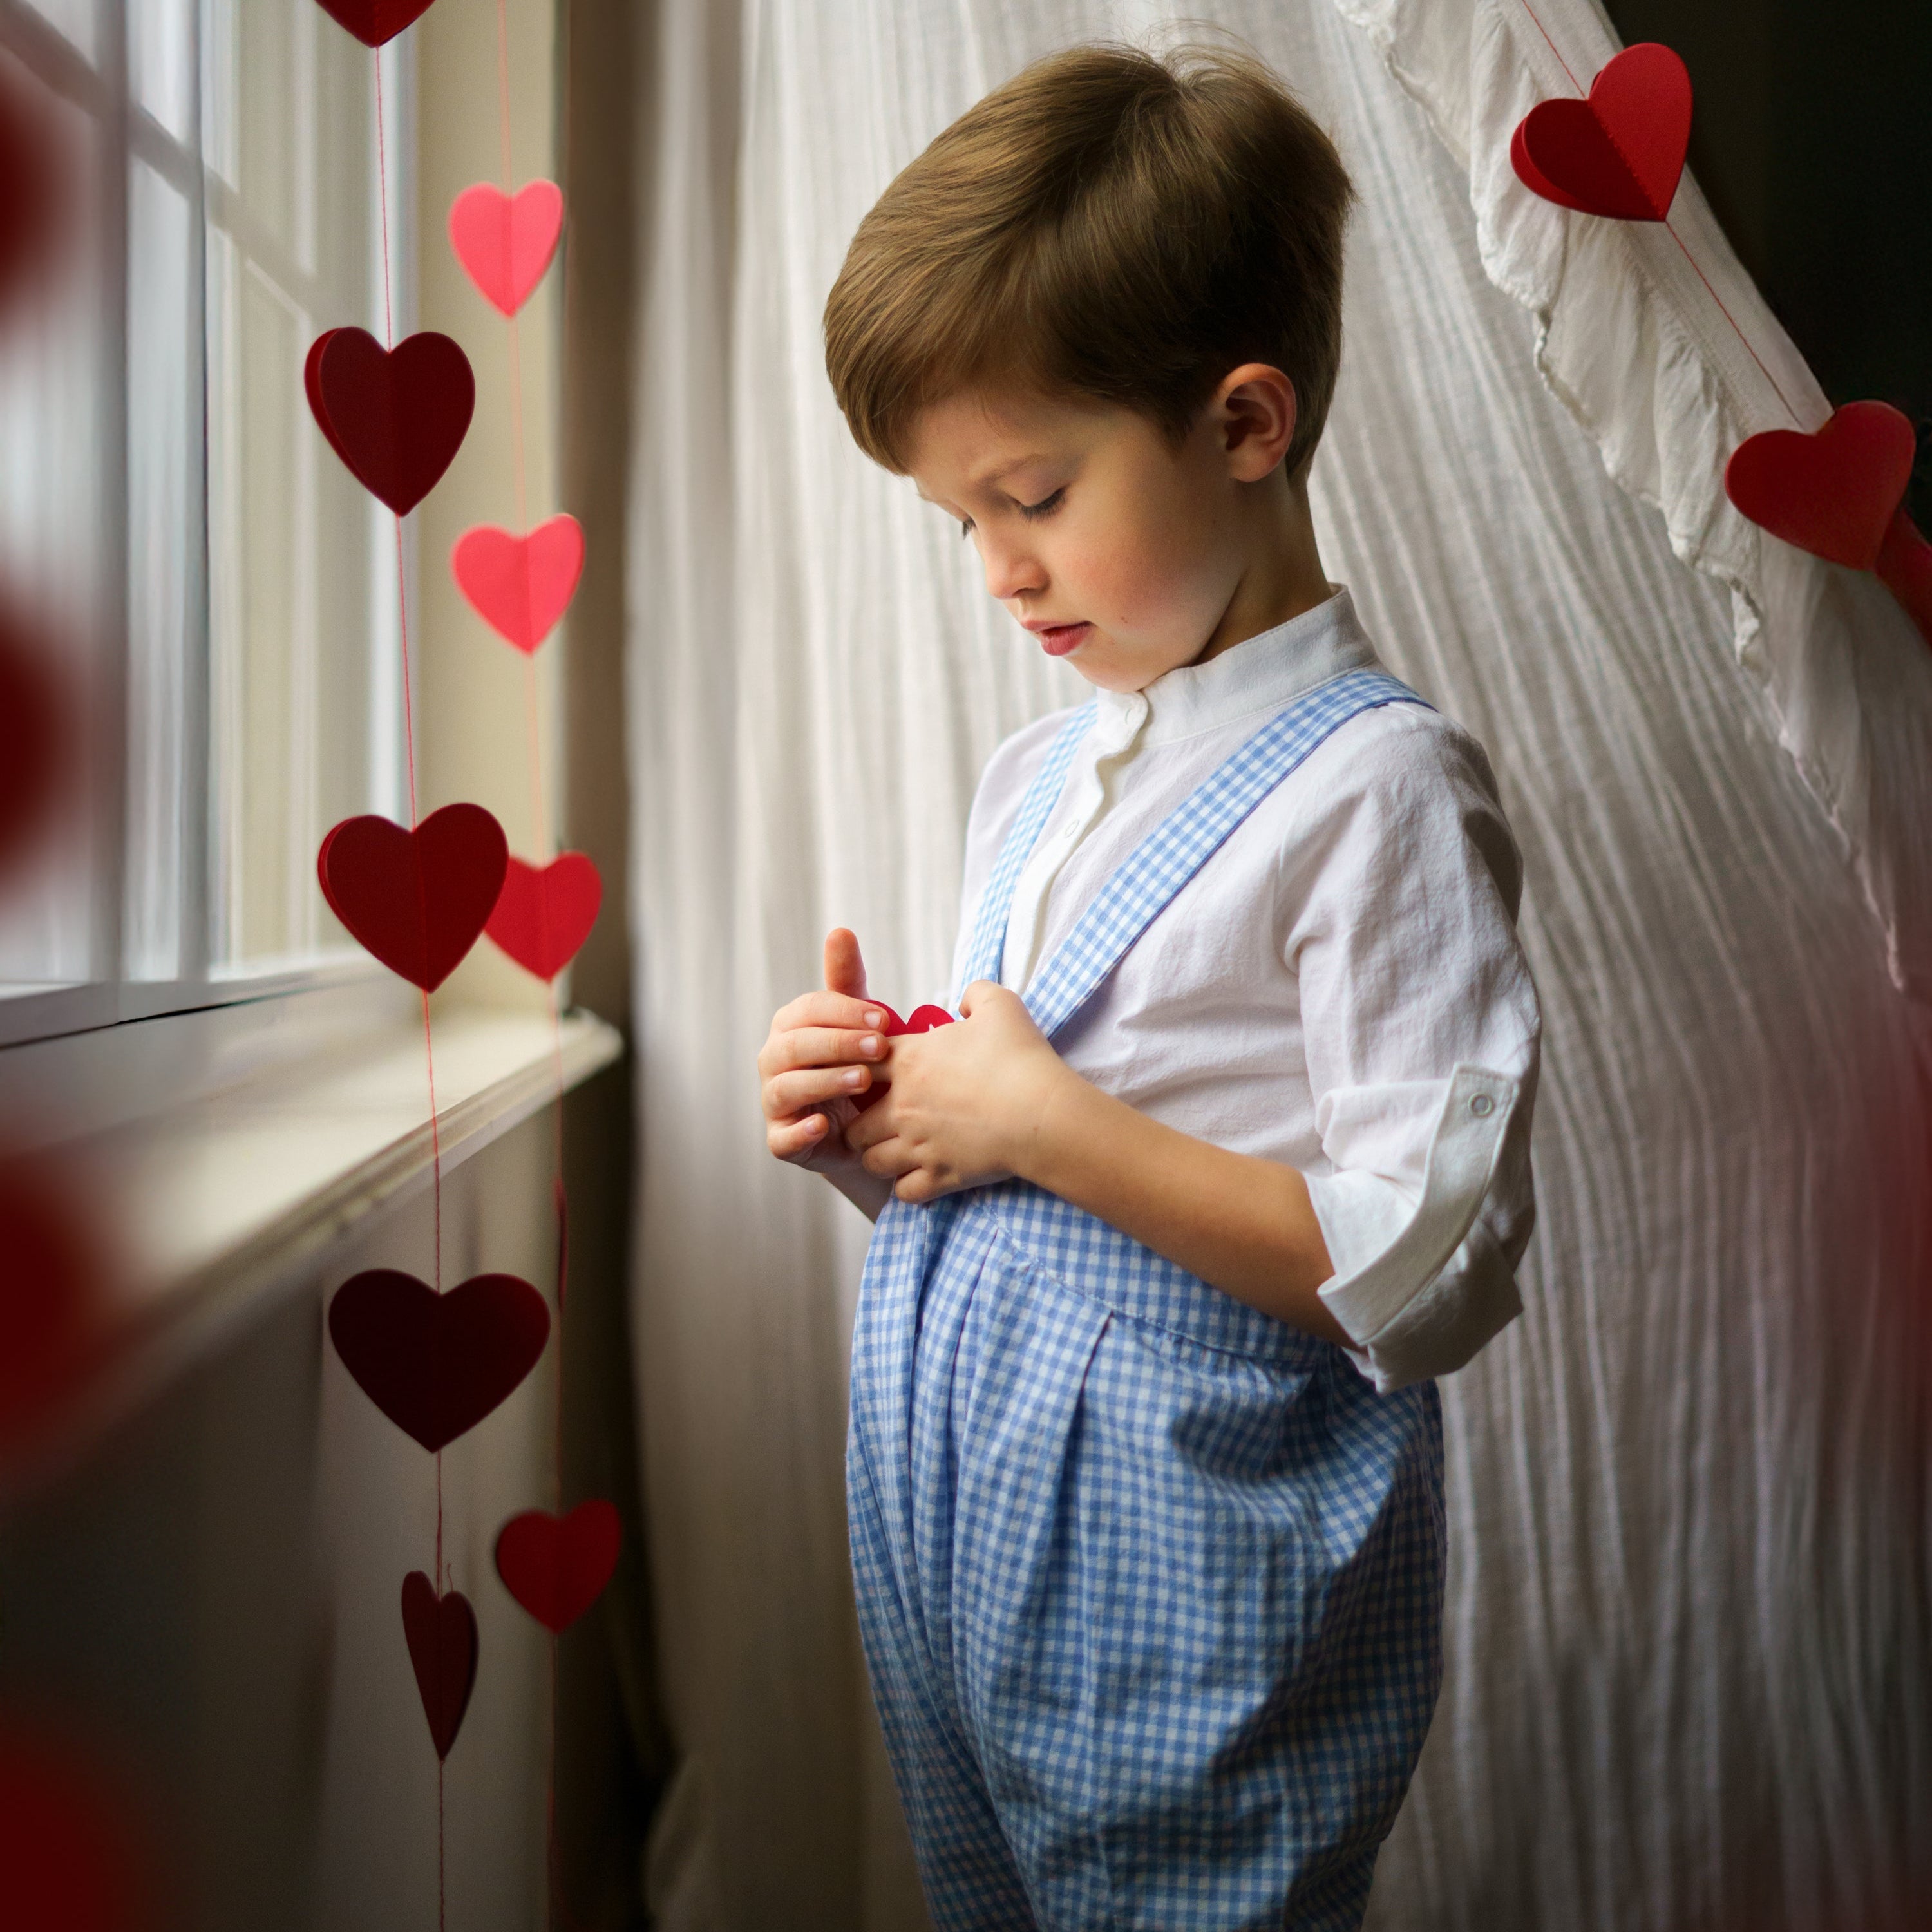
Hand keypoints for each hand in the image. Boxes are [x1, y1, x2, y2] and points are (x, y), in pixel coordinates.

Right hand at [758, 928, 890, 1174]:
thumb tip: (840, 931)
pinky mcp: (781, 1140)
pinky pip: (782, 1138)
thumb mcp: (858, 1024)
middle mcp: (774, 1060)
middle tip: (881, 1048)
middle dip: (837, 1043)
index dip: (844, 1012)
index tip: (884, 1020)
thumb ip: (847, 982)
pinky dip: (799, 1131)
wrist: (864, 1128)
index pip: (809, 1010)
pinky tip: (822, 1124)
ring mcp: (775, 1101)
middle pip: (795, 1045)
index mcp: (791, 1026)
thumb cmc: (858, 1064)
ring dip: (824, 1081)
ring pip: (787, 1087)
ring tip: (862, 1079)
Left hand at [843, 980, 1072, 1202]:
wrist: (1043, 1112)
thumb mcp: (1000, 1005)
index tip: (873, 1076)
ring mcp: (919, 1146)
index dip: (861, 1071)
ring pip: (871, 1162)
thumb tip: (964, 1001)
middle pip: (854, 1126)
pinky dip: (907, 1186)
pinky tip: (919, 1175)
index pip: (859, 1065)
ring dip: (879, 1158)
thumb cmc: (1020, 1057)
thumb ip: (975, 994)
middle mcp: (903, 1107)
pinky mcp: (940, 1176)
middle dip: (861, 1125)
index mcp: (910, 1061)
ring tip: (894, 1152)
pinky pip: (904, 1192)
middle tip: (877, 1123)